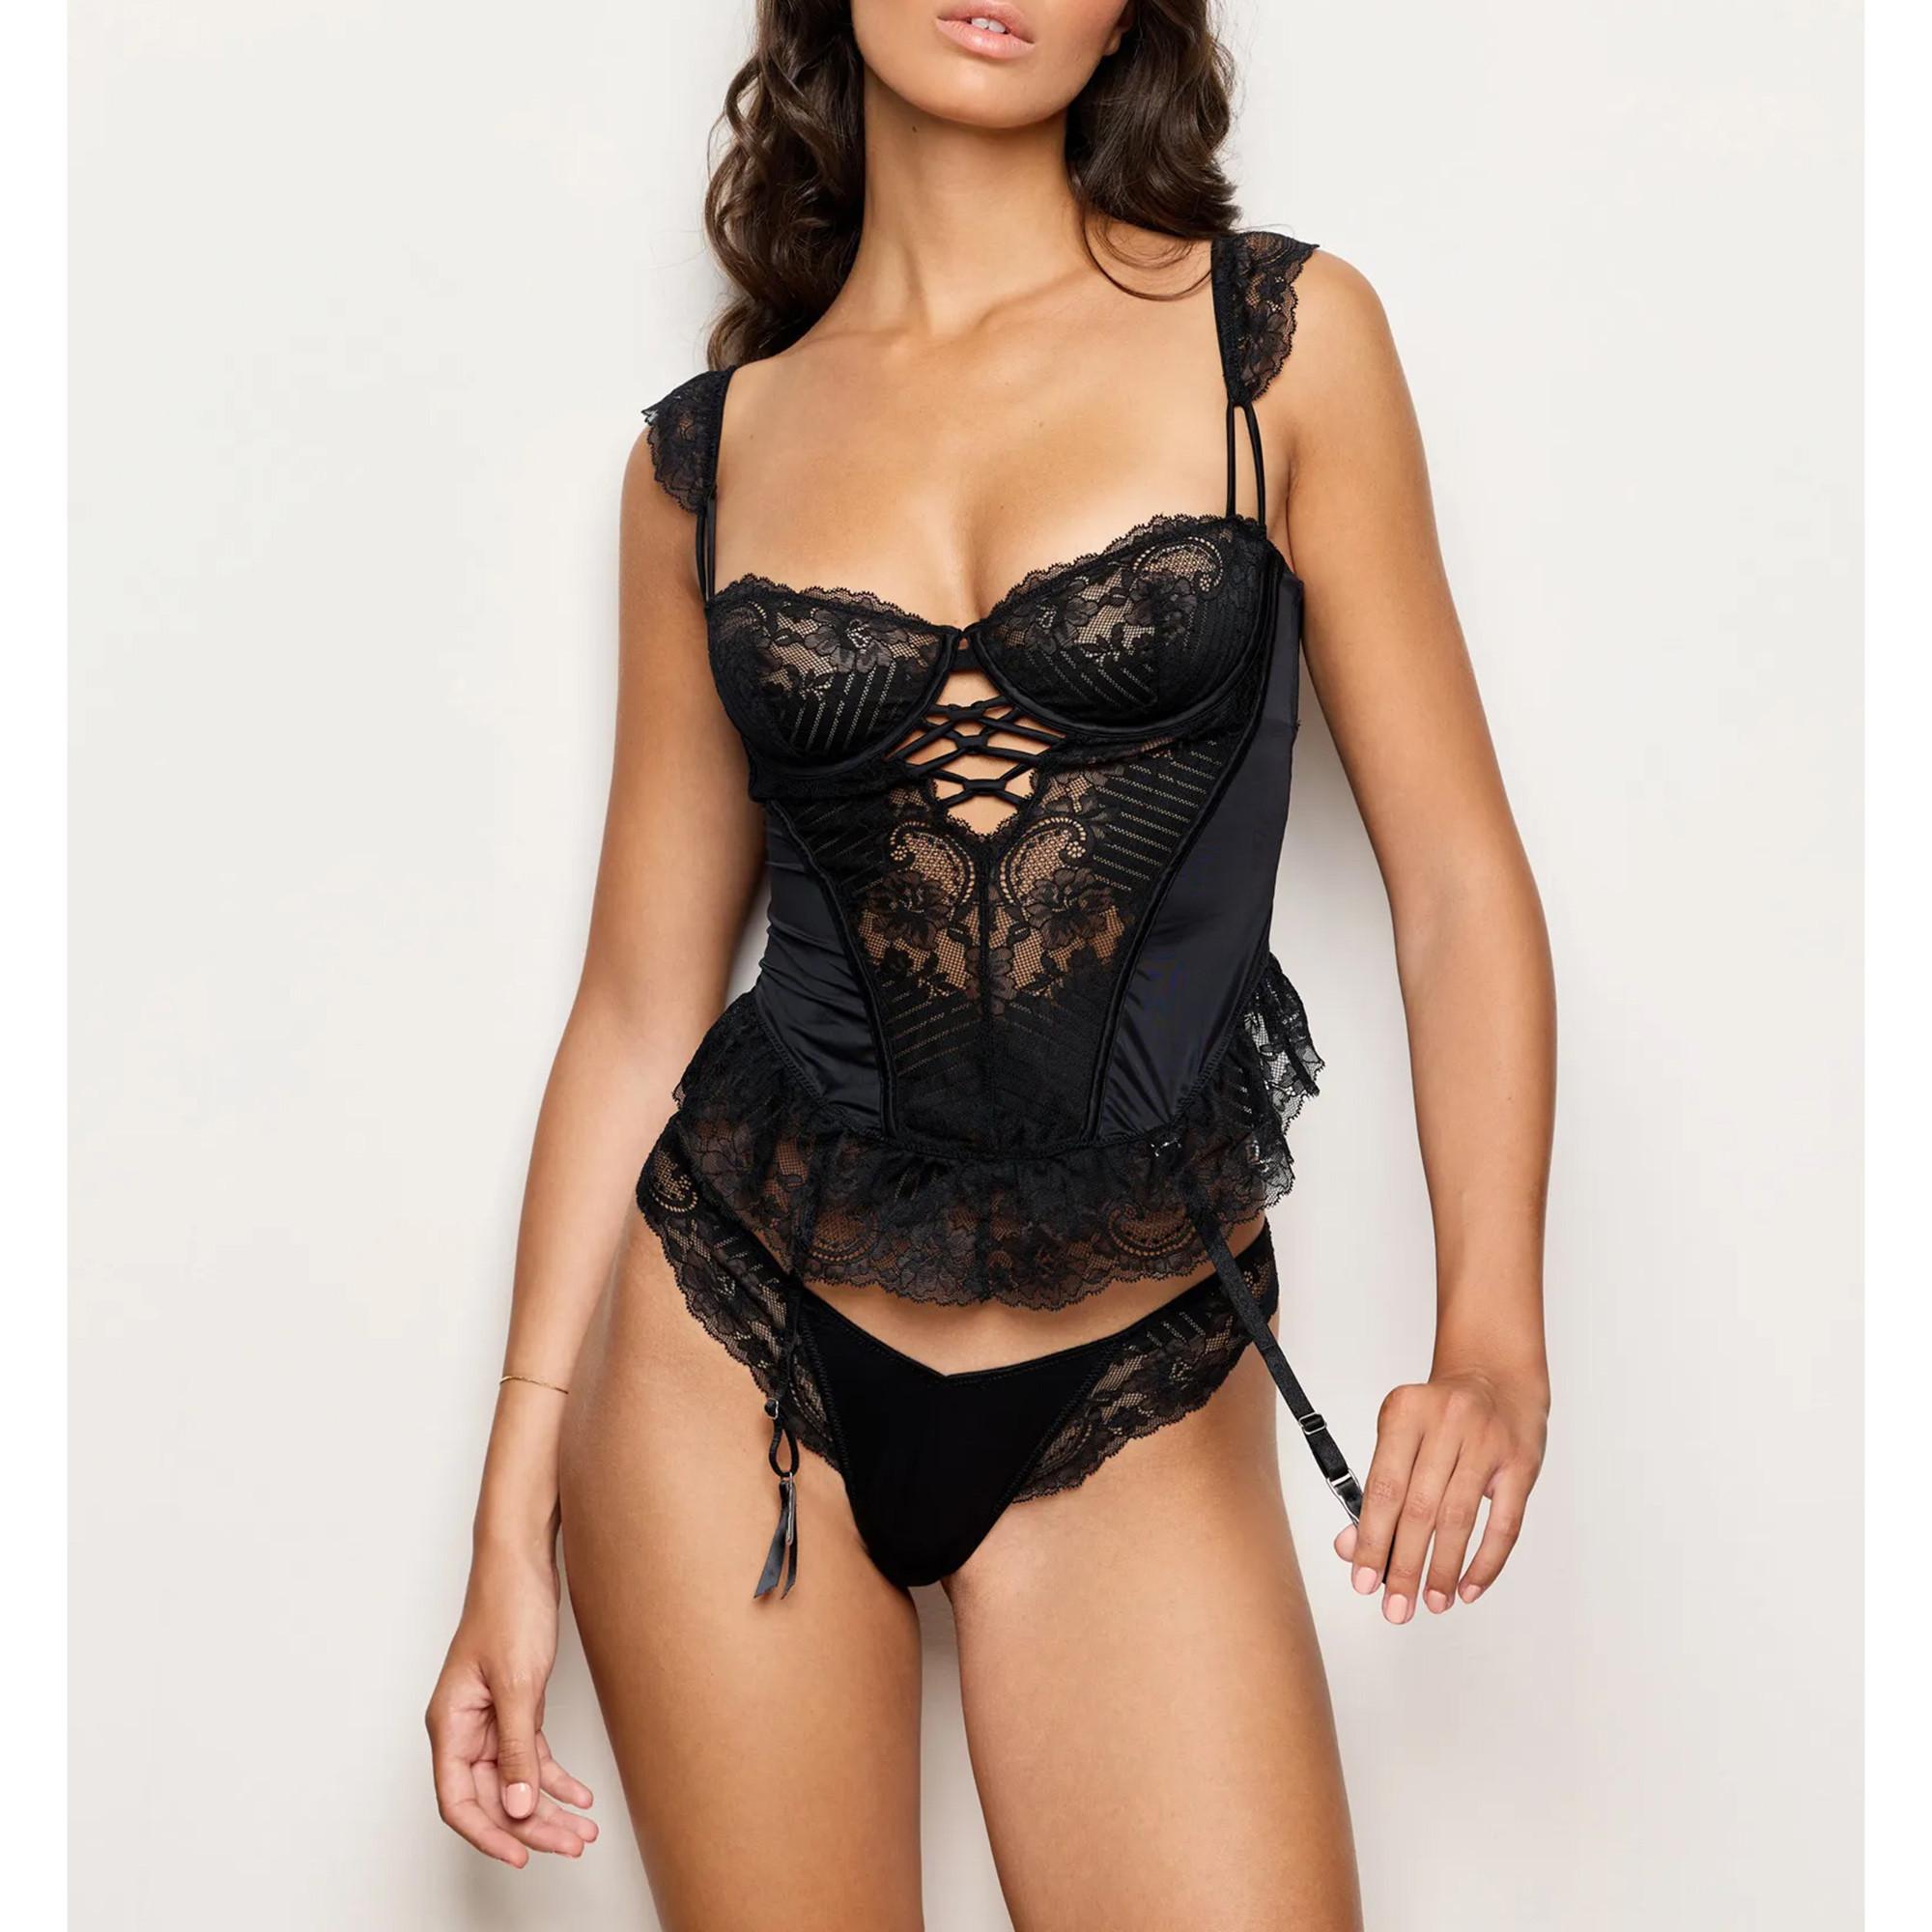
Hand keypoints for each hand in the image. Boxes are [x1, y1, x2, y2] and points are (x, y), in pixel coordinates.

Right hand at [426, 1535, 597, 1866]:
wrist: (523, 1560)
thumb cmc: (508, 1607)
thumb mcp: (517, 1683)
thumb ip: (516, 1748)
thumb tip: (518, 1807)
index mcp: (450, 1724)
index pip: (458, 1800)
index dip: (488, 1835)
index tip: (522, 1857)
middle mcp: (465, 1727)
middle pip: (491, 1796)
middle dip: (531, 1826)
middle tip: (571, 1844)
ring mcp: (490, 1718)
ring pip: (515, 1779)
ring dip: (547, 1807)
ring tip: (581, 1829)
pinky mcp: (516, 1705)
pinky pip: (531, 1754)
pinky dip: (554, 1776)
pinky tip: (578, 1794)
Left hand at [1333, 1366, 1546, 1623]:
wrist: (1496, 1377)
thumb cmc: (1439, 1417)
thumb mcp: (1399, 1436)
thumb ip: (1377, 1489)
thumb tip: (1350, 1548)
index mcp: (1404, 1413)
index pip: (1384, 1488)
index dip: (1372, 1540)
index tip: (1362, 1581)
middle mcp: (1445, 1424)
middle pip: (1420, 1508)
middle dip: (1405, 1566)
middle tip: (1395, 1607)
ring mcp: (1487, 1442)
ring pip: (1459, 1518)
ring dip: (1443, 1569)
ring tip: (1431, 1603)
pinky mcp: (1521, 1463)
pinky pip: (1504, 1524)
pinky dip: (1485, 1562)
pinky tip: (1468, 1587)